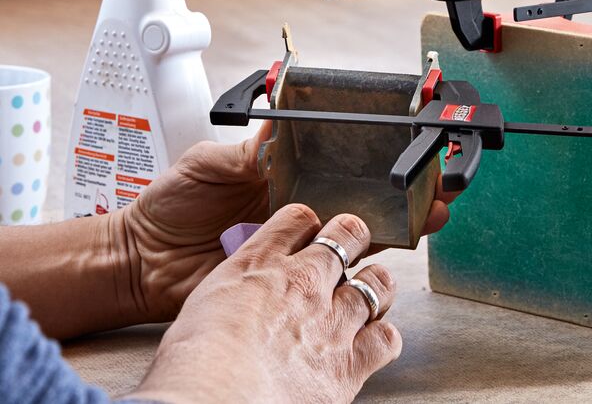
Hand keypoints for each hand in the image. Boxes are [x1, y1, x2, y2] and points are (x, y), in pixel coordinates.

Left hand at [118, 123, 459, 322]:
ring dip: (391, 229)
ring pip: (353, 239)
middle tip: (433, 192)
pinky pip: (326, 275)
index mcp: (283, 180)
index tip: (405, 157)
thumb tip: (277, 135)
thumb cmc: (169, 206)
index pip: (337, 168)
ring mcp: (293, 248)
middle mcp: (296, 213)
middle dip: (401, 198)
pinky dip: (354, 268)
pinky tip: (377, 257)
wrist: (141, 259)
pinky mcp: (283, 281)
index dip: (373, 164)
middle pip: (359, 203)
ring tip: (423, 218)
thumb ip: (246, 152)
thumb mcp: (206, 163)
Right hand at [129, 207, 399, 403]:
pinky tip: (372, 343)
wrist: (214, 400)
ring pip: (378, 282)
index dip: (308, 223)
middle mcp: (303, 283)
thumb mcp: (202, 307)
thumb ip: (233, 293)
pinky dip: (383, 339)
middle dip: (352, 238)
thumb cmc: (192, 364)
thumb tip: (237, 303)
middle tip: (350, 249)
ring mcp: (332, 320)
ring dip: (375, 286)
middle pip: (348, 235)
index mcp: (259, 265)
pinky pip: (387, 337)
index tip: (308, 232)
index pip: (298, 218)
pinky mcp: (350, 362)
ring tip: (368, 293)